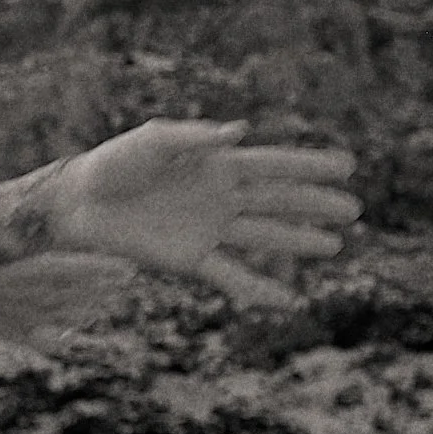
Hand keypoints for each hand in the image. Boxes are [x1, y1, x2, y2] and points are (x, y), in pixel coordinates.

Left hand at [48, 119, 358, 307]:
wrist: (79, 204)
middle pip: (278, 201)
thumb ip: (196, 138)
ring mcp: (208, 230)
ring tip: (334, 247)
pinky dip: (258, 290)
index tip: (346, 166)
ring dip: (298, 242)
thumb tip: (239, 132)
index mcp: (216, 164)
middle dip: (315, 205)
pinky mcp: (190, 260)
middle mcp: (220, 197)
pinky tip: (286, 301)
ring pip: (264, 237)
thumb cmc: (114, 164)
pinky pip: (232, 276)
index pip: (273, 165)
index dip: (309, 166)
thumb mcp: (153, 141)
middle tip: (353, 210)